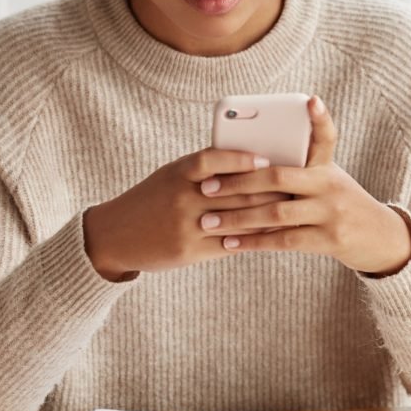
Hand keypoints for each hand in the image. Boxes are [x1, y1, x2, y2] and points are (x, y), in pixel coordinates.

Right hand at [82, 149, 288, 280]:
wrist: (114, 235)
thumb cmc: (152, 198)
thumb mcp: (171, 175)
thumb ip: (205, 168)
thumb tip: (252, 160)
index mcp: (177, 173)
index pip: (210, 159)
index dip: (239, 159)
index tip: (265, 159)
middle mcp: (181, 198)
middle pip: (232, 192)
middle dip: (267, 189)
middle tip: (295, 185)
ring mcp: (185, 226)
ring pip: (236, 219)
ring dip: (268, 215)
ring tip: (292, 210)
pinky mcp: (189, 251)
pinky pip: (229, 244)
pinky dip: (253, 238)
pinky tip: (272, 235)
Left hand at [196, 97, 410, 275]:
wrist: (380, 239)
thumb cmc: (340, 204)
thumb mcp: (328, 180)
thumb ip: (298, 171)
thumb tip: (247, 161)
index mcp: (327, 166)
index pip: (326, 136)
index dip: (320, 118)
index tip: (311, 100)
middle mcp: (330, 185)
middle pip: (279, 178)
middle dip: (238, 182)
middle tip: (206, 187)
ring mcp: (331, 213)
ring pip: (275, 213)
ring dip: (237, 218)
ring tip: (207, 222)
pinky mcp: (329, 239)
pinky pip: (283, 240)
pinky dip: (253, 242)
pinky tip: (230, 244)